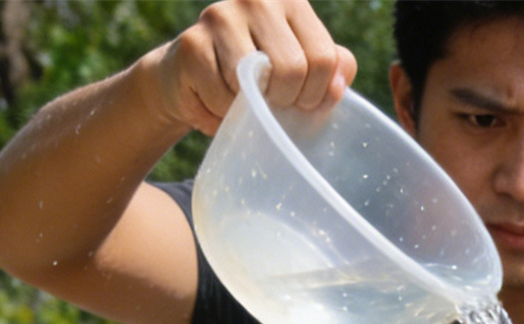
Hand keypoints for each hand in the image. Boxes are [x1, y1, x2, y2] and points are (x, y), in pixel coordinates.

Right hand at [148, 0, 358, 135]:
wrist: (185, 79)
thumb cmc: (253, 78)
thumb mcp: (299, 69)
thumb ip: (330, 69)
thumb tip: (338, 87)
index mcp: (291, 2)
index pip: (324, 58)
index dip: (315, 95)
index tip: (299, 101)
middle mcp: (258, 0)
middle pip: (293, 70)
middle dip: (284, 102)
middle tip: (270, 105)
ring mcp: (221, 16)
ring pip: (255, 85)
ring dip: (249, 110)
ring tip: (239, 101)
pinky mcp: (191, 42)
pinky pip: (221, 96)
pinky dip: (221, 114)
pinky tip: (213, 101)